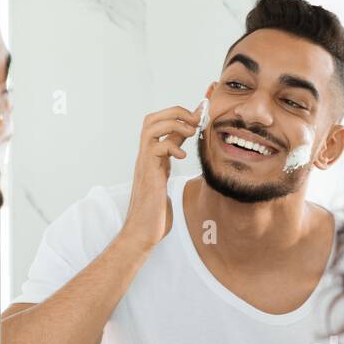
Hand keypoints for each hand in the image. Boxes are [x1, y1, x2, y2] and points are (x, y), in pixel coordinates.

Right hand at [118, 102, 204, 248]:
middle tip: (195, 119)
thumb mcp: (167, 179)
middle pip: (152, 118)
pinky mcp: (149, 173)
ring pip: (151, 127)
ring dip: (173, 123)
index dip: (179, 115)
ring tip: (190, 132)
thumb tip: (181, 146)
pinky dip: (172, 145)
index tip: (199, 115)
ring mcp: (145, 163)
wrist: (144, 231)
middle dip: (175, 112)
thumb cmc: (156, 211)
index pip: (160, 123)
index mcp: (152, 156)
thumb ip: (171, 162)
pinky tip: (183, 156)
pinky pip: (156, 147)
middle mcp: (145, 156)